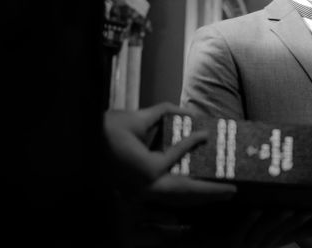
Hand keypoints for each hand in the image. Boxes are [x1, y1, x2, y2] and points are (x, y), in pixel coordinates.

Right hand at [103, 102, 235, 205]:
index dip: (191, 143)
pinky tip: (197, 196)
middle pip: (184, 193)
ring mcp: (140, 195)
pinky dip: (184, 198)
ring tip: (223, 196)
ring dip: (200, 199)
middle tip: (233, 191)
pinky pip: (166, 200)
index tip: (206, 135)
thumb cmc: (104, 133)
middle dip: (210, 193)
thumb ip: (161, 112)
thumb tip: (184, 110)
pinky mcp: (137, 195)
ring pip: (176, 201)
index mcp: (146, 169)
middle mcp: (146, 186)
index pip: (175, 156)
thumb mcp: (134, 119)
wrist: (78, 147)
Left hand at [184, 208, 311, 247]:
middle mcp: (257, 246)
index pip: (290, 236)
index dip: (309, 231)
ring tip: (288, 210)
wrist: (197, 247)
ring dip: (276, 221)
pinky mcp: (227, 244)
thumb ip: (260, 215)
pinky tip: (255, 210)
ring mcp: (243, 246)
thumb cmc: (220, 233)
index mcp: (264, 242)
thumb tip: (274, 192)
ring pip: (264, 233)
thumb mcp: (245, 225)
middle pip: (281, 234)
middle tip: (310, 211)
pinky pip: (239, 231)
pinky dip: (248, 221)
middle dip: (297, 223)